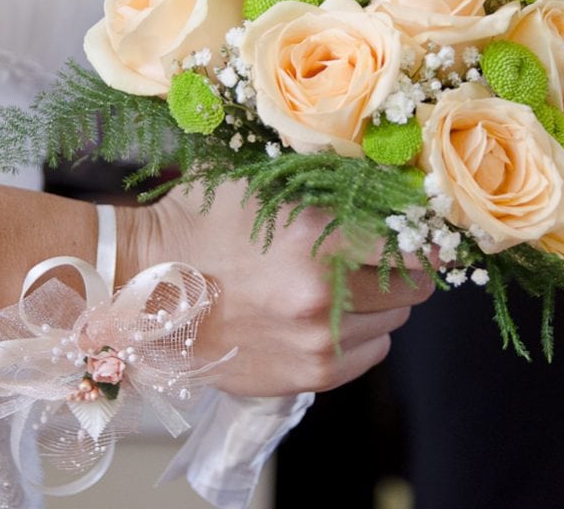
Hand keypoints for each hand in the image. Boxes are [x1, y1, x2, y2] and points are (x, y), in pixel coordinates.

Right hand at [117, 180, 433, 396]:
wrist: (145, 287)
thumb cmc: (202, 224)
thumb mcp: (266, 187)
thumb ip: (331, 190)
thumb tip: (393, 191)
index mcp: (319, 238)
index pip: (413, 246)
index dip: (418, 238)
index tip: (414, 234)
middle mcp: (326, 296)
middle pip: (414, 288)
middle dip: (399, 271)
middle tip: (370, 259)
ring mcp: (319, 342)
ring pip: (393, 323)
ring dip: (376, 305)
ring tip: (333, 289)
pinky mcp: (308, 377)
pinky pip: (370, 354)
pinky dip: (358, 337)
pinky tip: (321, 319)